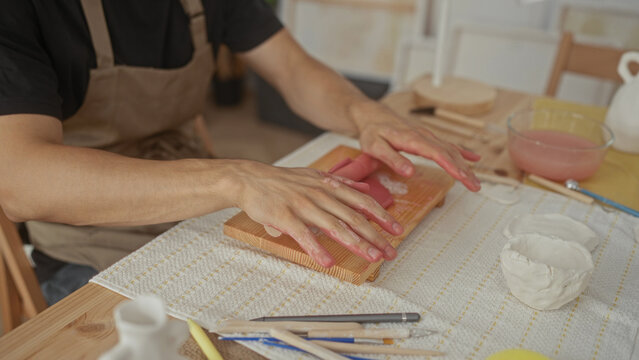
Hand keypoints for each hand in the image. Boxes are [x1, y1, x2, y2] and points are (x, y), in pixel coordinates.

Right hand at [228, 161, 402, 267]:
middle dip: (375, 235)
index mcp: (329, 186)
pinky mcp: (285, 216)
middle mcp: (320, 195)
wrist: (251, 179)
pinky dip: (317, 249)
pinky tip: (328, 262)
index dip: (381, 216)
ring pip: (334, 226)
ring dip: (355, 243)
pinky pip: (304, 235)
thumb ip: (342, 183)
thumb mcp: (316, 175)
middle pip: (353, 217)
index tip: (397, 230)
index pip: (362, 201)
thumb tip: (365, 187)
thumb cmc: (284, 180)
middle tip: (390, 252)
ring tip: (371, 258)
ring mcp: (303, 205)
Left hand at [352, 101, 480, 190]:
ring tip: (475, 181)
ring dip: (465, 165)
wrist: (372, 115)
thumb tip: (410, 172)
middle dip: (464, 170)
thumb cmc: (372, 131)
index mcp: (412, 139)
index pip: (437, 153)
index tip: (463, 177)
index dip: (452, 166)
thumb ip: (392, 159)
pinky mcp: (427, 137)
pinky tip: (474, 158)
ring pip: (451, 150)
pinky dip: (462, 152)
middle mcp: (424, 135)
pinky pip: (448, 144)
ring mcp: (427, 135)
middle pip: (449, 153)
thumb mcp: (374, 147)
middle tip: (475, 186)